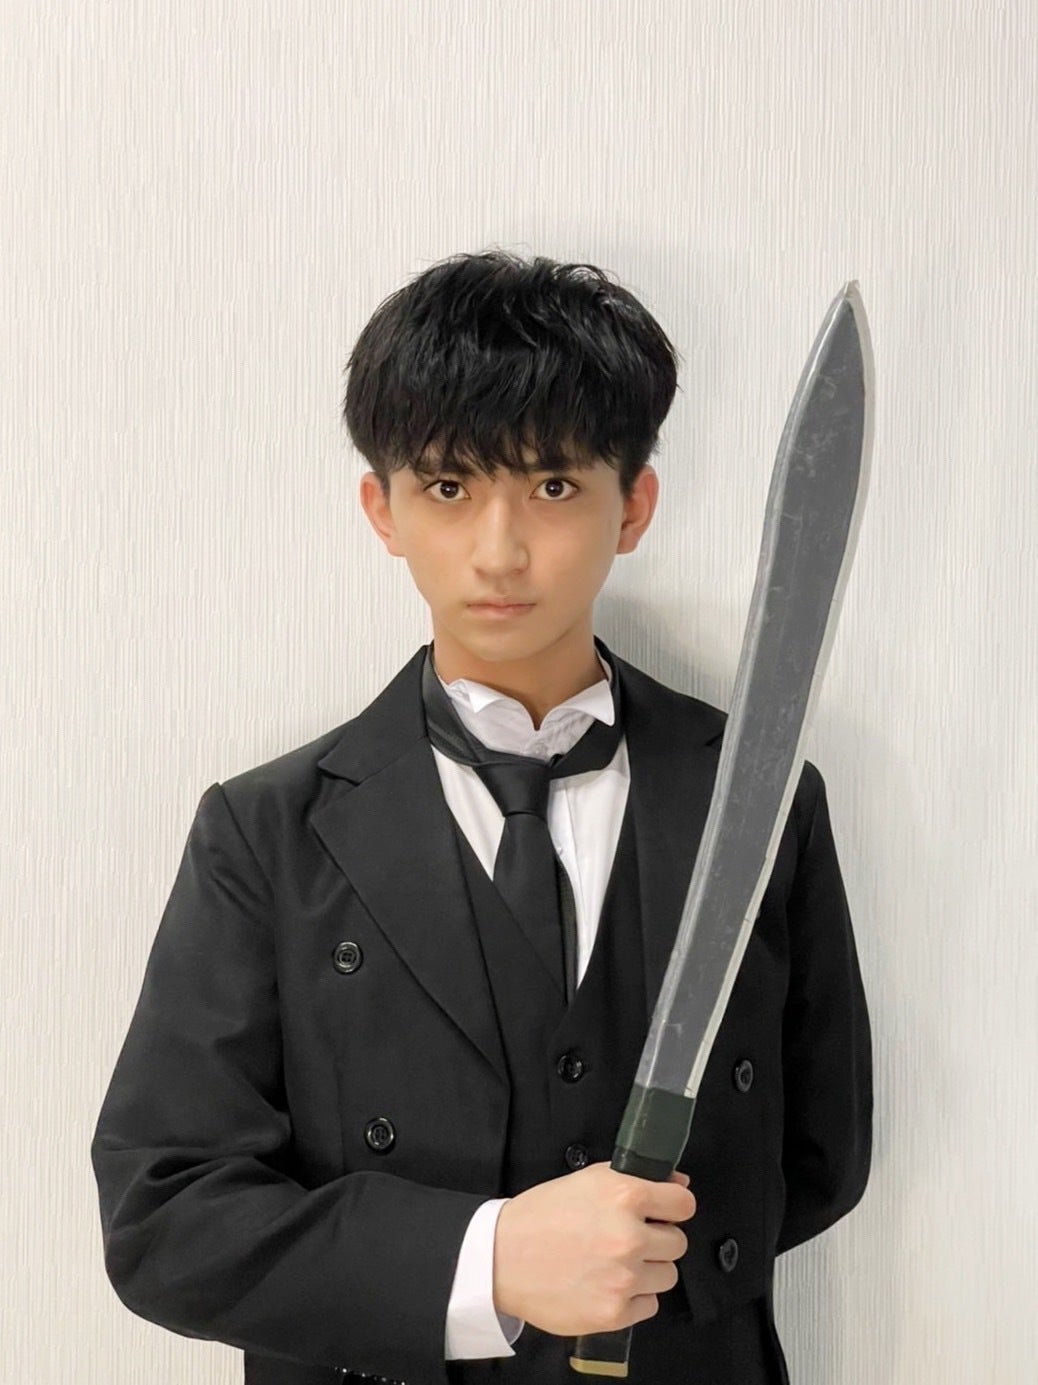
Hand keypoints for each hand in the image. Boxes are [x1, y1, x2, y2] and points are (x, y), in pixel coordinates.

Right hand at [492, 1162, 694, 1336]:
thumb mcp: (588, 1180)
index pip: (684, 1204)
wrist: (502, 1258)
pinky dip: (634, 1296)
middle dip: (658, 1239)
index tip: (665, 1212)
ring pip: (668, 1275)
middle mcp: (629, 1237)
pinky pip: (649, 1304)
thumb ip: (636, 1179)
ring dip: (648, 1270)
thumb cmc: (542, 1216)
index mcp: (625, 1196)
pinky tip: (607, 1283)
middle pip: (678, 1242)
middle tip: (629, 1238)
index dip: (674, 1206)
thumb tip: (679, 1186)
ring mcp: (623, 1278)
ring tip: (616, 1263)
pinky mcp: (614, 1312)